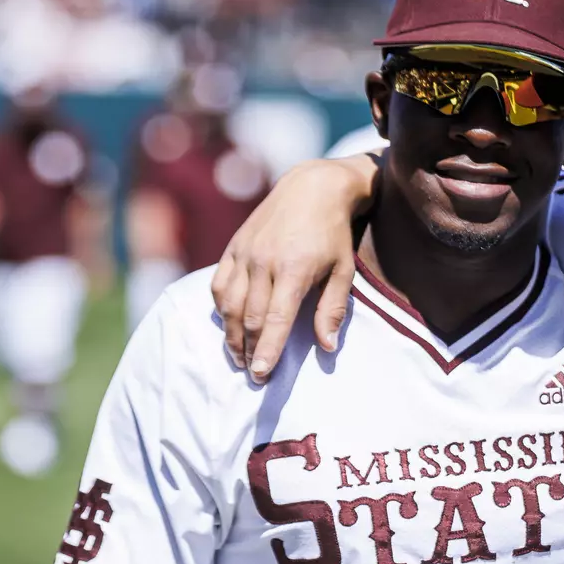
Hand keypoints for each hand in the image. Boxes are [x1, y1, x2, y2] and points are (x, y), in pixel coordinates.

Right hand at [211, 156, 377, 380]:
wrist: (311, 188)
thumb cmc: (333, 234)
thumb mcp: (344, 271)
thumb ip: (333, 310)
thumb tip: (328, 347)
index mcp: (293, 269)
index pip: (274, 319)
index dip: (266, 350)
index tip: (261, 374)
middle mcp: (263, 261)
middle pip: (249, 317)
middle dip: (249, 349)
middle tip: (254, 375)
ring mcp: (244, 253)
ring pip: (229, 304)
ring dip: (232, 335)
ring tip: (240, 356)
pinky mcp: (233, 247)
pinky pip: (219, 284)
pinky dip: (222, 308)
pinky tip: (230, 324)